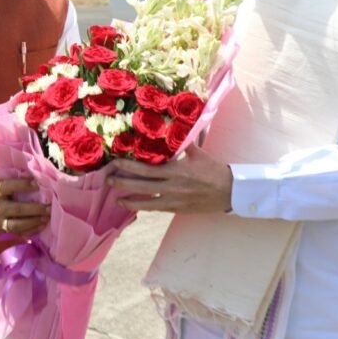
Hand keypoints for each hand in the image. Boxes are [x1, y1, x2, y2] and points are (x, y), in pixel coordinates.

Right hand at [0, 179, 49, 235]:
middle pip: (18, 209)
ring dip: (34, 222)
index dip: (24, 185)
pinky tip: (39, 227)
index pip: (11, 187)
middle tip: (49, 208)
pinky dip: (29, 230)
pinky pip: (16, 232)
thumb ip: (10, 185)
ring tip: (46, 219)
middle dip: (36, 210)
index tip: (38, 184)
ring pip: (18, 225)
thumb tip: (33, 183)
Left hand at [106, 144, 232, 212]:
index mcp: (175, 171)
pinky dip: (145, 207)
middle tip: (107, 180)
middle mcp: (171, 187)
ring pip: (147, 202)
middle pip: (141, 186)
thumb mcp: (198, 153)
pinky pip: (157, 209)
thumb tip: (173, 129)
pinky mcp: (178, 209)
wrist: (230, 192)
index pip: (146, 169)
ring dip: (130, 200)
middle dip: (123, 183)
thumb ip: (183, 143)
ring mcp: (174, 201)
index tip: (115, 163)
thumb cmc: (214, 170)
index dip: (128, 166)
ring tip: (116, 199)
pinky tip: (135, 206)